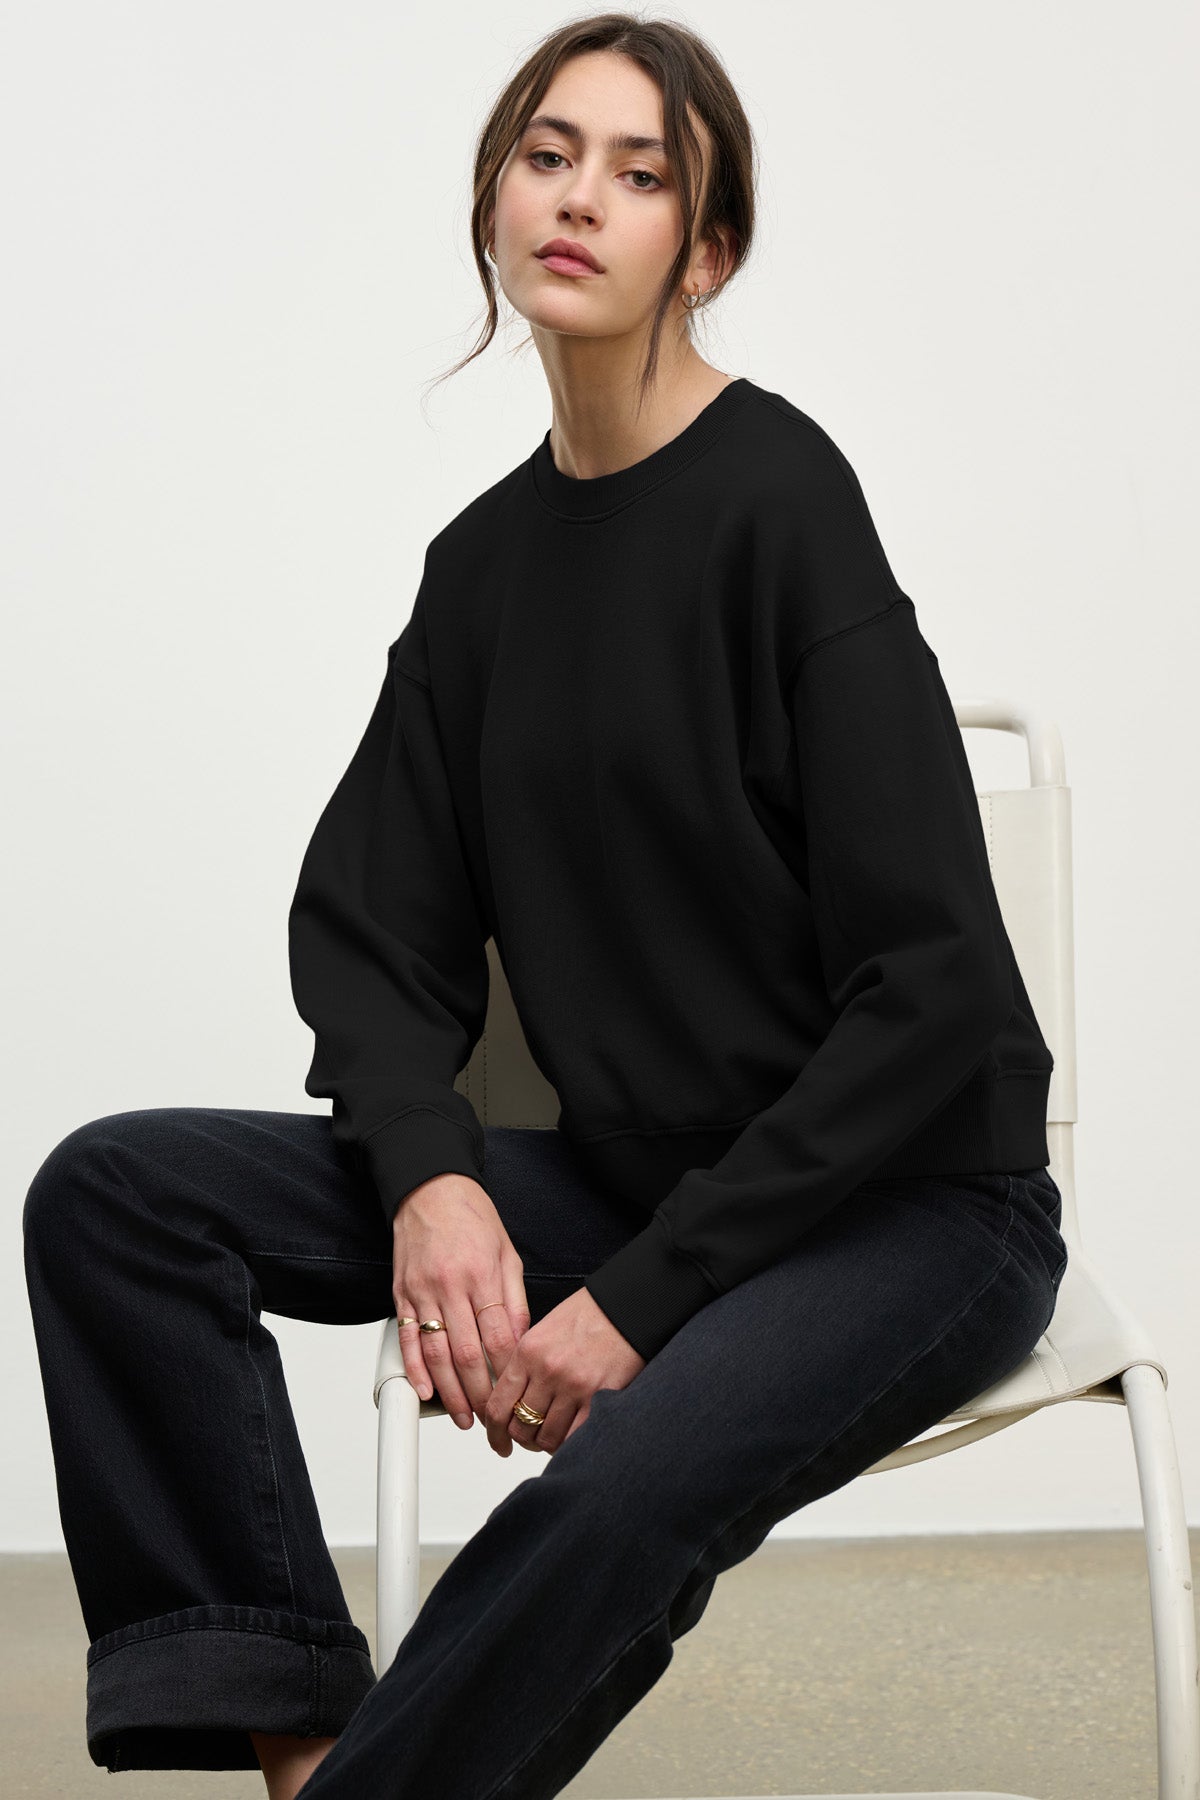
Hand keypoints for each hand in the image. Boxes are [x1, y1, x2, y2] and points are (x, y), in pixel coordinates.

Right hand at [392, 1173, 529, 1429]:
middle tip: (493, 1422)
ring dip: (451, 1393)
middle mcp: (451, 1286)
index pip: (499, 1338)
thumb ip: (514, 1300)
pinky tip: (427, 1392)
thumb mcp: (507, 1254)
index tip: (516, 1397)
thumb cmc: (472, 1219)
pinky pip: (408, 1338)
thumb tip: (520, 1342)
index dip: (508, 1375)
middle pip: (468, 1354)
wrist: (429, 1189)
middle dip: (482, 1396)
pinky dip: (415, 1369)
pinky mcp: (402, 1294)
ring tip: (465, 1418)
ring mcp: (423, 1291)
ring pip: (437, 1354)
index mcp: (482, 1275)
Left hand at [483, 1285, 645, 1456]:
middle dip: (522, 1438)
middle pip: (520, 1427)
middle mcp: (548, 1370)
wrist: (626, 1308)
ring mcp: (574, 1386)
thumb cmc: (588, 1316)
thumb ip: (524, 1365)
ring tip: (551, 1435)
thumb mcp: (543, 1331)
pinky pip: (575, 1437)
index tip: (498, 1441)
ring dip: (545, 1442)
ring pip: (546, 1437)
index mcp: (528, 1351)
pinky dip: (568, 1443)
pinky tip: (569, 1436)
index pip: (497, 1406)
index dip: (494, 1433)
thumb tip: (510, 1400)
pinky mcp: (600, 1397)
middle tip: (529, 1437)